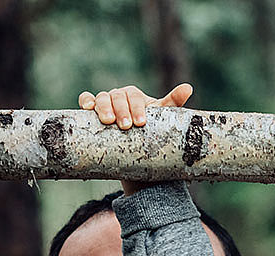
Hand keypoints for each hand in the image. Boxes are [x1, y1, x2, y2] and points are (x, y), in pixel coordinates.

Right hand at [78, 82, 194, 193]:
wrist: (135, 148)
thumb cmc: (150, 129)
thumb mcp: (162, 117)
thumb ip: (173, 102)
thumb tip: (188, 88)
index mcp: (135, 96)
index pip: (133, 96)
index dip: (136, 108)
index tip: (141, 123)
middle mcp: (118, 97)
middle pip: (117, 96)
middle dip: (121, 110)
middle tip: (126, 126)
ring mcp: (105, 102)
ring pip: (101, 98)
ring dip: (104, 107)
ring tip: (108, 121)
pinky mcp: (92, 110)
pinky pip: (86, 100)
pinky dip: (86, 101)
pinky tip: (87, 109)